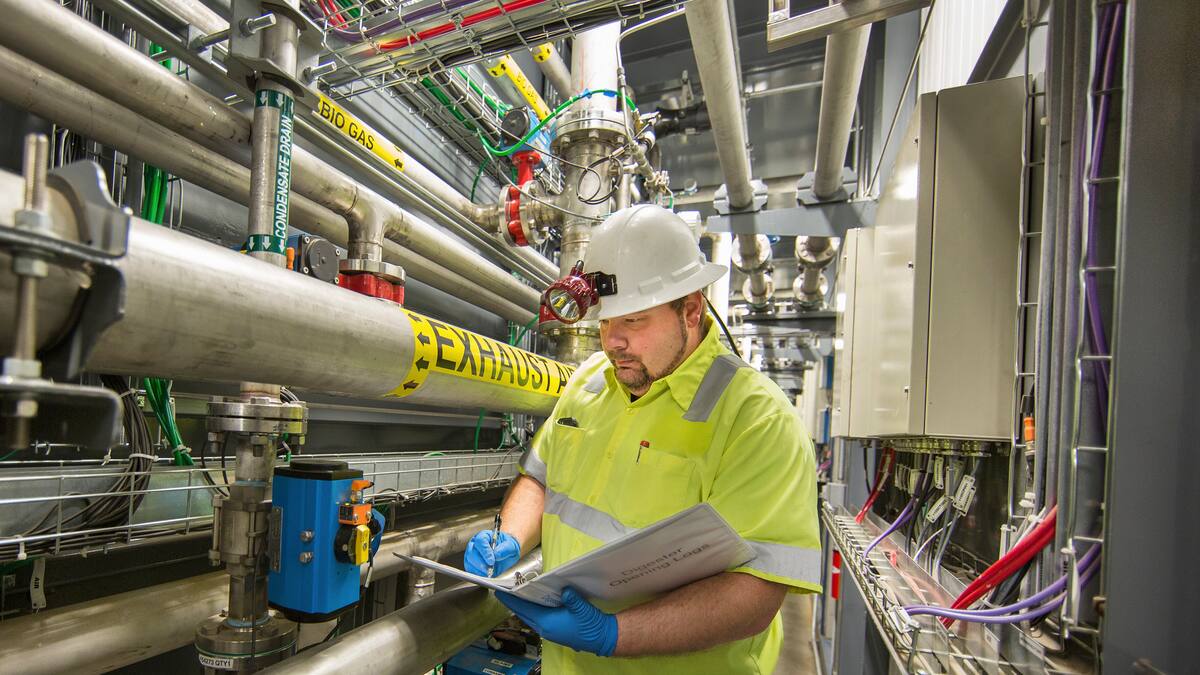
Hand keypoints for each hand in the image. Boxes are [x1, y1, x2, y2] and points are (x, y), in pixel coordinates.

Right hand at [464, 530, 520, 576]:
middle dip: (480, 562)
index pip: (480, 541)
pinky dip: (478, 574)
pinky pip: (471, 570)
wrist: (506, 553)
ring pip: (469, 562)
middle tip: (490, 568)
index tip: (492, 560)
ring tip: (490, 572)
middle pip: (471, 552)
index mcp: (484, 536)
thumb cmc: (507, 546)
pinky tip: (486, 573)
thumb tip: (496, 555)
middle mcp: (475, 544)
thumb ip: (505, 549)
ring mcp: (472, 554)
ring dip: (479, 569)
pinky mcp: (471, 564)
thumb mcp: (511, 545)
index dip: (485, 551)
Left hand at [497, 587, 617, 656]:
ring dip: (523, 608)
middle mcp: (545, 629)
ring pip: (531, 618)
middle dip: (514, 604)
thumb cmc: (591, 624)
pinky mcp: (555, 631)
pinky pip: (538, 620)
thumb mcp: (582, 608)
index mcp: (548, 623)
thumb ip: (571, 598)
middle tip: (504, 592)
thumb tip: (563, 589)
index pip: (525, 610)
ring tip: (515, 596)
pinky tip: (533, 604)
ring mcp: (550, 632)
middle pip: (525, 614)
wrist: (602, 638)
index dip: (512, 600)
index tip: (500, 593)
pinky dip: (532, 611)